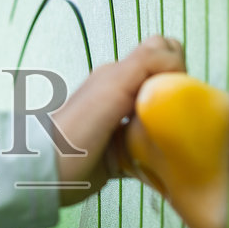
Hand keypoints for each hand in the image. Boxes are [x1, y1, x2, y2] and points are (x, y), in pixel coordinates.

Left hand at [49, 35, 185, 205]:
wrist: (48, 174)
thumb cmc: (76, 130)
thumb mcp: (114, 86)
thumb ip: (145, 64)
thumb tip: (178, 61)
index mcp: (120, 74)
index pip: (164, 53)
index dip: (178, 67)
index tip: (176, 93)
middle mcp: (123, 94)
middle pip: (167, 83)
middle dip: (179, 94)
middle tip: (175, 116)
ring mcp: (123, 123)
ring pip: (164, 115)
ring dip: (173, 124)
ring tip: (172, 138)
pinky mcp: (123, 152)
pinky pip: (154, 147)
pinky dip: (163, 151)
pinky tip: (162, 160)